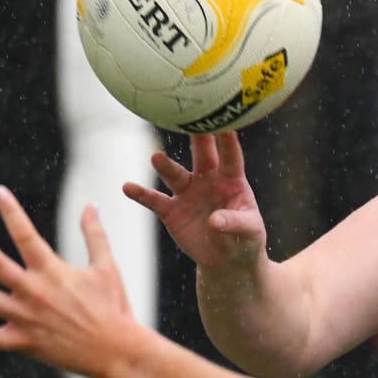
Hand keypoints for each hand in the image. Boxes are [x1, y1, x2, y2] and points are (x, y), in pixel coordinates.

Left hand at [0, 187, 145, 377]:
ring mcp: (25, 317)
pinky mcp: (24, 341)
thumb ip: (95, 236)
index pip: (26, 234)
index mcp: (52, 271)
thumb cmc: (114, 308)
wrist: (118, 351)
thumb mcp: (107, 268)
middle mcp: (34, 291)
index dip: (12, 211)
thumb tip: (92, 206)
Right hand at [122, 131, 268, 270]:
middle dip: (195, 137)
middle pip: (201, 154)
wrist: (227, 260)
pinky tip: (127, 187)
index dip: (228, 140)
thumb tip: (214, 220)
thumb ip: (235, 223)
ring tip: (156, 157)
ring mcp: (187, 193)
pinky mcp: (171, 211)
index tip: (225, 122)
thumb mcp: (250, 232)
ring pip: (174, 174)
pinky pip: (154, 200)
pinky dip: (141, 194)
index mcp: (231, 180)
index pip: (230, 157)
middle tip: (186, 117)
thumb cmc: (246, 239)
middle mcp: (207, 180)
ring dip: (165, 166)